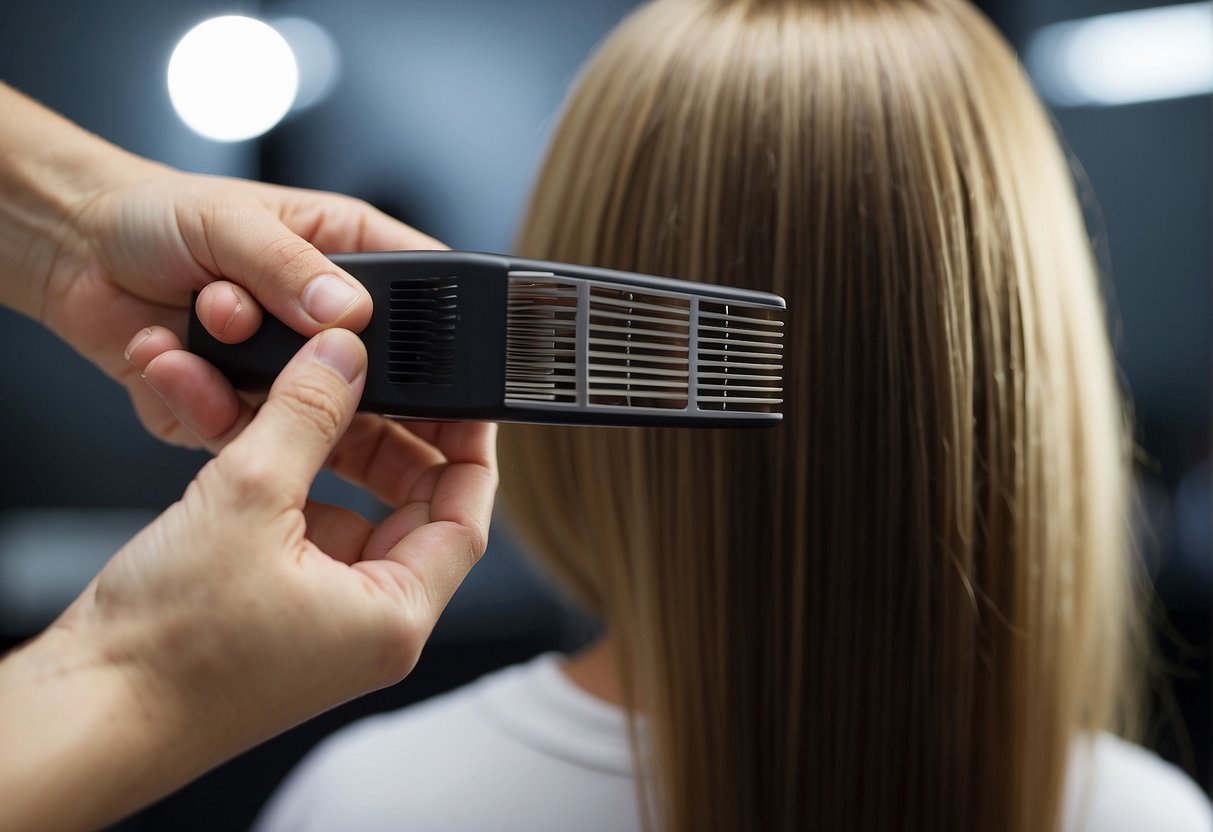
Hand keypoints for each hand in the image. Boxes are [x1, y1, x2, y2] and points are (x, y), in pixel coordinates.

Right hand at [18, 329, 496, 830]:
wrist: (87, 707)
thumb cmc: (169, 647)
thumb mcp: (249, 498)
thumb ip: (307, 415)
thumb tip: (344, 355)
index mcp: (394, 615)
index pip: (465, 515)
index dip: (468, 445)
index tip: (459, 392)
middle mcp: (369, 622)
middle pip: (409, 506)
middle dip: (385, 436)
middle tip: (368, 380)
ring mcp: (322, 616)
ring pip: (349, 509)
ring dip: (322, 448)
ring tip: (295, 392)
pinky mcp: (277, 606)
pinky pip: (301, 526)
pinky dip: (284, 479)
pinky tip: (249, 434)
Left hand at [38, 161, 439, 446]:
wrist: (74, 254)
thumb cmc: (158, 214)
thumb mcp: (232, 221)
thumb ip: (288, 267)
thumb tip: (345, 311)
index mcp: (348, 259)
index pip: (423, 297)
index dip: (440, 334)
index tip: (438, 359)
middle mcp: (324, 324)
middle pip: (381, 377)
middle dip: (345, 379)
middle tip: (312, 362)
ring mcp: (285, 373)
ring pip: (311, 416)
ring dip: (253, 378)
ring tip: (209, 315)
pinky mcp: (238, 412)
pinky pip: (242, 435)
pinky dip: (201, 399)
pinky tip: (169, 350)